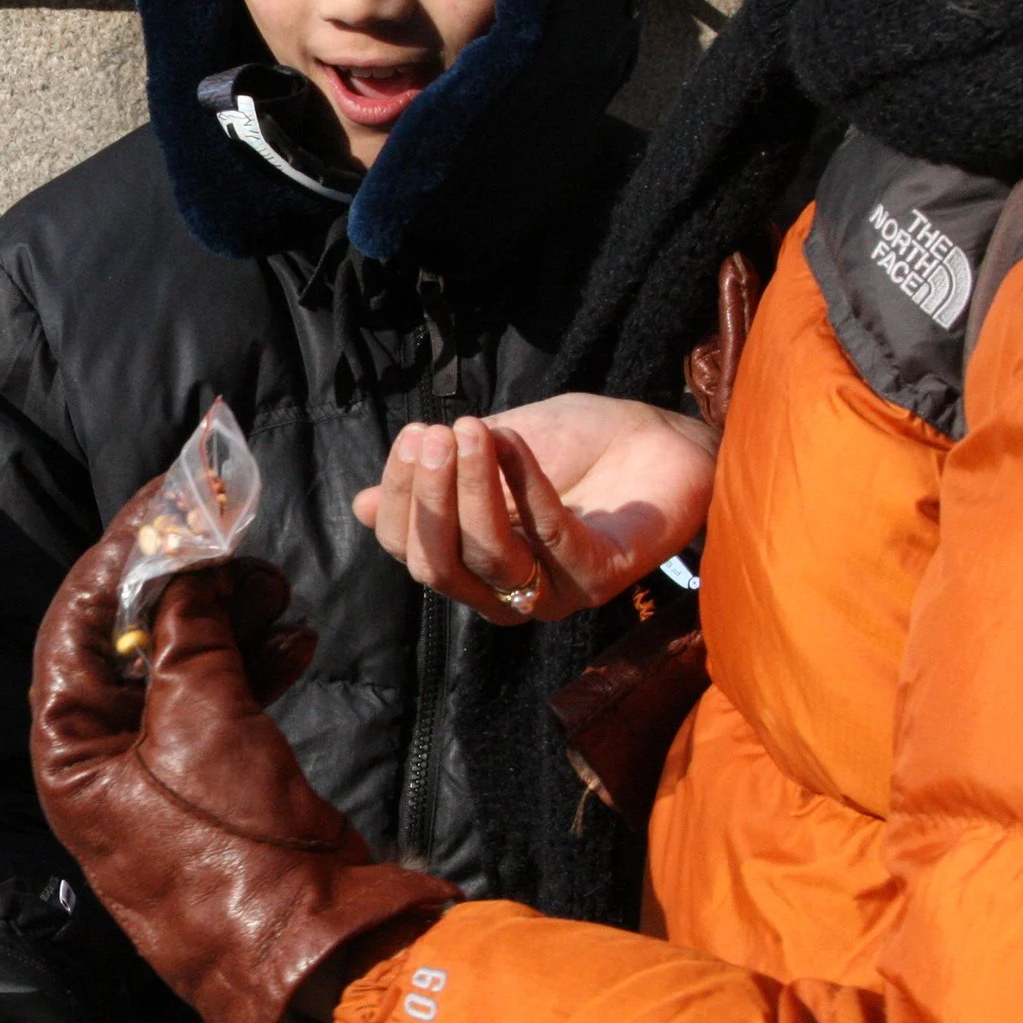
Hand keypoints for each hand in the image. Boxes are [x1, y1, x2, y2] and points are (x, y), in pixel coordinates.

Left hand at [30, 490, 455, 1022]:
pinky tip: (300, 640)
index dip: (120, 554)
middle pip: (128, 644)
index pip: (74, 624)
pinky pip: (224, 712)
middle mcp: (102, 767)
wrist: (319, 958)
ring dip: (227, 621)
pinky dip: (256, 669)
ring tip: (280, 587)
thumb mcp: (202, 716)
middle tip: (238, 539)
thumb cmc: (237, 846)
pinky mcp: (220, 796)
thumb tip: (182, 563)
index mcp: (69, 752)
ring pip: (183, 672)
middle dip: (184, 585)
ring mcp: (163, 785)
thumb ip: (185, 628)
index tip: (167, 498)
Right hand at [351, 394, 717, 623]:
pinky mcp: (602, 579)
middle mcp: (506, 592)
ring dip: (473, 488)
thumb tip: (362, 507)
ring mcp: (554, 593)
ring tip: (473, 429)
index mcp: (471, 565)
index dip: (400, 496)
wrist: (660, 440)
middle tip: (435, 434)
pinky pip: (550, 537)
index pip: (409, 550)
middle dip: (427, 499)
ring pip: (489, 556)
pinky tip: (512, 441)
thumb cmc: (575, 446)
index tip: (413, 435)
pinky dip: (525, 484)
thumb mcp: (488, 454)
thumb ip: (435, 479)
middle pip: (438, 567)